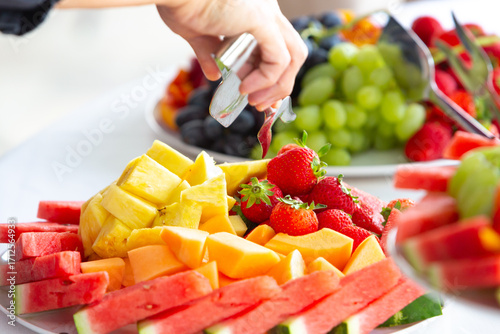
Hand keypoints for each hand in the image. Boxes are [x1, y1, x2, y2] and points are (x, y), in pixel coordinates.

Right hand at [157, 0, 306, 110]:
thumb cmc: (181, 6)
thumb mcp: (199, 36)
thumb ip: (210, 54)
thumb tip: (214, 75)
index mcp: (257, 12)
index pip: (280, 48)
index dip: (273, 77)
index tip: (258, 97)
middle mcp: (268, 10)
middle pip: (294, 53)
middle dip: (280, 84)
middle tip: (259, 104)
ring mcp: (269, 14)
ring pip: (294, 57)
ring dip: (276, 86)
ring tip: (253, 100)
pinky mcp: (263, 21)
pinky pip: (278, 60)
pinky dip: (266, 79)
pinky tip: (245, 87)